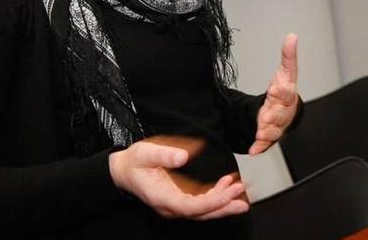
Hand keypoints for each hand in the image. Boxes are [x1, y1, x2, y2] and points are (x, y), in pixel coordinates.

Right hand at [108, 140, 248, 219]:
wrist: (124, 171)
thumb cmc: (134, 162)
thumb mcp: (145, 152)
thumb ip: (163, 155)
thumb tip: (183, 157)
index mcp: (161, 197)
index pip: (190, 207)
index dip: (212, 202)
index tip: (229, 192)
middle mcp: (170, 206)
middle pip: (200, 213)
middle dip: (223, 206)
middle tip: (243, 199)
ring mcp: (175, 205)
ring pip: (203, 210)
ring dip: (223, 202)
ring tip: (240, 192)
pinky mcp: (180, 200)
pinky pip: (201, 203)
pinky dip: (216, 195)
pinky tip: (227, 183)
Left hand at [249, 33, 299, 154]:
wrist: (286, 112)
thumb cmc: (285, 92)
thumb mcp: (286, 73)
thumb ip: (288, 56)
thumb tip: (292, 36)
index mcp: (287, 95)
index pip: (286, 93)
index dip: (281, 92)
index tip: (274, 90)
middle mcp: (284, 112)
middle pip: (280, 115)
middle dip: (273, 117)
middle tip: (265, 117)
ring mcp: (277, 125)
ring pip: (274, 131)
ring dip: (266, 133)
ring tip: (259, 134)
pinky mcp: (269, 136)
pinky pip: (265, 143)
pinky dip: (259, 147)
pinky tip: (253, 150)